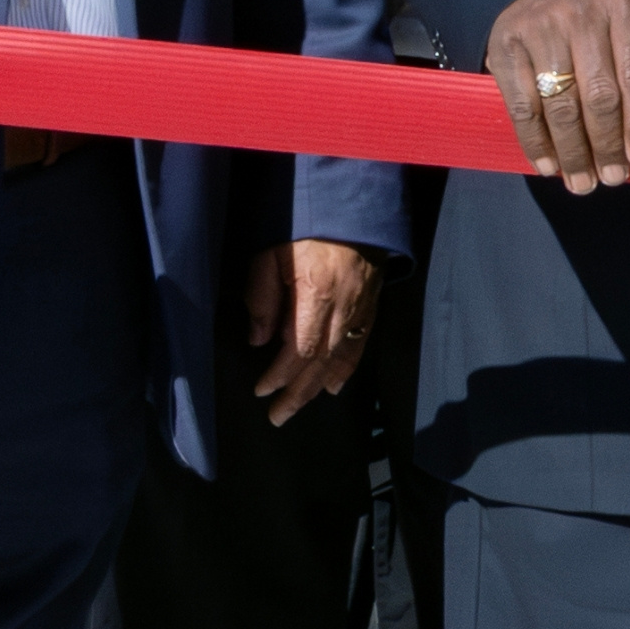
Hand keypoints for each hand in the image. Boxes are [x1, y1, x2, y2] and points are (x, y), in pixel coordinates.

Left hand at [248, 238, 382, 422]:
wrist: (353, 212)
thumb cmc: (305, 231)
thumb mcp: (271, 257)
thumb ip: (263, 298)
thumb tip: (259, 341)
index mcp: (316, 297)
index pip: (298, 350)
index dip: (280, 375)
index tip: (261, 391)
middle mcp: (342, 311)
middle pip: (320, 363)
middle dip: (298, 393)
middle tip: (278, 416)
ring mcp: (359, 312)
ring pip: (340, 359)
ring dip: (319, 388)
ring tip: (300, 405)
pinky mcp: (370, 309)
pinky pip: (359, 347)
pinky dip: (346, 370)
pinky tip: (334, 386)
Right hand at [486, 0, 629, 190]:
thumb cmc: (595, 19)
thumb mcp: (624, 27)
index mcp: (623, 9)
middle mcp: (582, 16)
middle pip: (599, 95)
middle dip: (606, 145)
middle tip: (611, 179)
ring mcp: (540, 29)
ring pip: (560, 106)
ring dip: (572, 153)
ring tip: (582, 183)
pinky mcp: (505, 45)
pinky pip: (523, 106)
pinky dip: (535, 142)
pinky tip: (547, 166)